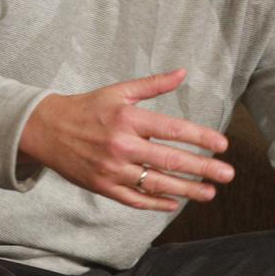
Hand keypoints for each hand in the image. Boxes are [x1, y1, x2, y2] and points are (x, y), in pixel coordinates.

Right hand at [18, 68, 233, 211]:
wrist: (46, 130)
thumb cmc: (88, 107)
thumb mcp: (119, 91)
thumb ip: (153, 85)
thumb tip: (183, 72)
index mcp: (129, 119)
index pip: (173, 130)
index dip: (201, 138)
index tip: (222, 145)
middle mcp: (122, 145)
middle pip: (170, 160)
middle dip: (203, 168)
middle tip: (227, 174)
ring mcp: (112, 170)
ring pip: (156, 184)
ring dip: (186, 190)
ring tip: (209, 193)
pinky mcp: (103, 187)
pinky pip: (134, 199)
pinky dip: (155, 203)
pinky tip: (174, 203)